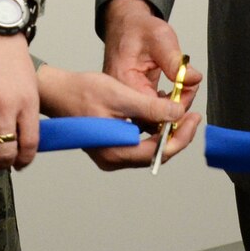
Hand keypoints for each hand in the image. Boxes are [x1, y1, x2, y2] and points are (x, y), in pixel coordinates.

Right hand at [39, 66, 201, 170]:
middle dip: (176, 133)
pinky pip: (139, 142)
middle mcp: (114, 159)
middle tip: (191, 114)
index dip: (181, 135)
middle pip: (156, 153)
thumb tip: (178, 113)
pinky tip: (160, 113)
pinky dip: (153, 129)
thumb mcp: (120, 95)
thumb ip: (151, 107)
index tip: (193, 117)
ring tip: (180, 111)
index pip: (159, 152)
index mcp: (115, 152)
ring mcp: (112, 154)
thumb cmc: (81, 91)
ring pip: (149, 148)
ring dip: (166, 130)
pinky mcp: (111, 146)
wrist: (56, 91)